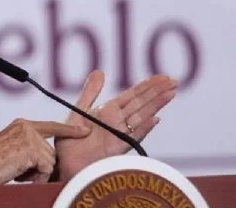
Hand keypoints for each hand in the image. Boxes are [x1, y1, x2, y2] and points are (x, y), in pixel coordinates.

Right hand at [0, 119, 89, 184]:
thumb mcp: (11, 151)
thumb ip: (28, 147)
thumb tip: (46, 158)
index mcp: (21, 124)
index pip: (50, 126)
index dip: (68, 130)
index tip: (84, 131)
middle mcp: (26, 126)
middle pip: (50, 151)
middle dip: (41, 167)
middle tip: (20, 173)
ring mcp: (29, 135)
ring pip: (49, 161)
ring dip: (36, 173)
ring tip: (17, 173)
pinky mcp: (31, 147)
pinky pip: (46, 168)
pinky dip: (36, 177)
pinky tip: (19, 175)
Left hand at [55, 72, 176, 180]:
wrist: (61, 163)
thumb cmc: (69, 141)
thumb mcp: (79, 111)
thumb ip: (90, 93)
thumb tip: (100, 71)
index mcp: (109, 112)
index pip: (133, 95)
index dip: (148, 86)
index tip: (163, 77)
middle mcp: (117, 122)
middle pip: (141, 104)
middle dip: (157, 92)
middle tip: (174, 81)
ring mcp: (118, 135)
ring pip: (140, 117)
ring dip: (155, 106)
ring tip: (170, 94)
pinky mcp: (114, 149)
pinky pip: (131, 137)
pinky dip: (143, 128)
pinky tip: (154, 119)